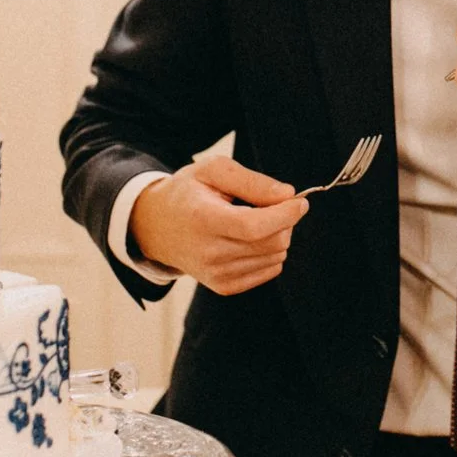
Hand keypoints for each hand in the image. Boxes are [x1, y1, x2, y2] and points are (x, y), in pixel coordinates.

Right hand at [128, 155, 308, 294]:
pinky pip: (269, 270)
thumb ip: (252, 181)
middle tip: (272, 205)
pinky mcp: (223, 285)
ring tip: (254, 220)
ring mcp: (216, 273)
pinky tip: (250, 239)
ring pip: (275, 257)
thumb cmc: (188, 192)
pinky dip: (270, 253)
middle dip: (284, 222)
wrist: (156, 226)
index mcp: (203, 219)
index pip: (254, 226)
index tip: (300, 201)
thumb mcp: (213, 170)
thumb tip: (288, 195)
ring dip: (277, 236)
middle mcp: (208, 252)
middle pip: (271, 243)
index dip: (285, 215)